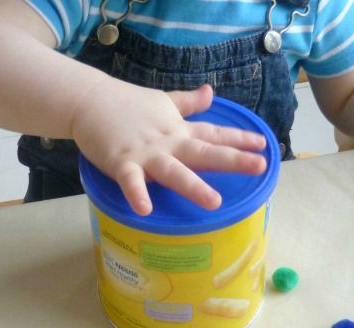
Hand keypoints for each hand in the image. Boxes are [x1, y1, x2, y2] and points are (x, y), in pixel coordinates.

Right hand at [71, 81, 266, 215]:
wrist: (88, 99)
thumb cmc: (128, 104)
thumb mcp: (164, 101)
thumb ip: (189, 103)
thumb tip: (211, 92)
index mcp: (179, 130)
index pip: (214, 133)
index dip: (239, 139)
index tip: (264, 144)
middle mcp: (169, 142)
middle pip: (205, 152)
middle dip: (233, 160)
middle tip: (260, 166)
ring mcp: (146, 153)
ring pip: (174, 171)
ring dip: (193, 186)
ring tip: (214, 203)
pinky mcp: (121, 162)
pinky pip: (130, 181)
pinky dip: (137, 194)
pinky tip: (145, 209)